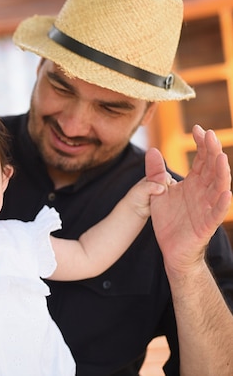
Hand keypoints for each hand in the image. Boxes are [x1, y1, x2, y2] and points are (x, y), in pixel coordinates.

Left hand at [146, 125, 231, 273]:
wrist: (170, 248)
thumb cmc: (168, 219)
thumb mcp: (157, 191)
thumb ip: (155, 172)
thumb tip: (152, 150)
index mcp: (193, 183)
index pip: (201, 159)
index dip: (201, 144)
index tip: (197, 128)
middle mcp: (203, 192)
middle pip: (212, 169)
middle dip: (212, 152)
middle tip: (209, 136)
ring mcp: (207, 207)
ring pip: (219, 188)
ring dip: (221, 173)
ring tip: (221, 158)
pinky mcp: (206, 224)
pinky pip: (216, 213)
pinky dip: (222, 204)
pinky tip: (226, 194)